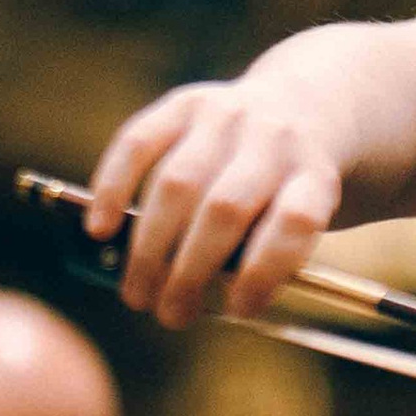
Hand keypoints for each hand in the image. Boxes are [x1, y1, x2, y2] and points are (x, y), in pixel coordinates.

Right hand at [88, 78, 347, 327]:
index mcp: (315, 177)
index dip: (263, 272)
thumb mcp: (302, 220)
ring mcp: (229, 114)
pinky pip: (138, 143)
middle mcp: (275, 140)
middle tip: (169, 314)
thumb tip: (184, 296)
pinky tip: (100, 230)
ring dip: (149, 248)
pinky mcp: (186, 101)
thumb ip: (260, 254)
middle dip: (189, 272)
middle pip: (225, 209)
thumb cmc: (289, 190)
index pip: (294, 223)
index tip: (237, 309)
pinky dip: (113, 189)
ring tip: (137, 292)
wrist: (301, 108)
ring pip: (177, 183)